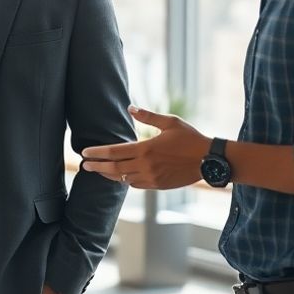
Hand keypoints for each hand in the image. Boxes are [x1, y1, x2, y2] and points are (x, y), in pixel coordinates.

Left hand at [79, 105, 209, 188]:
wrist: (209, 160)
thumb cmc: (190, 138)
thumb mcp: (170, 122)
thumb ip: (148, 117)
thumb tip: (131, 107)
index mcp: (146, 149)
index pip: (114, 152)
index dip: (97, 153)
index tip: (84, 153)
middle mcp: (146, 166)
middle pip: (114, 168)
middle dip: (97, 167)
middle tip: (84, 165)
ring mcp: (151, 178)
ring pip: (123, 178)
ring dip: (109, 174)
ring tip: (98, 170)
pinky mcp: (158, 185)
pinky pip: (136, 184)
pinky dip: (125, 180)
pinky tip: (120, 176)